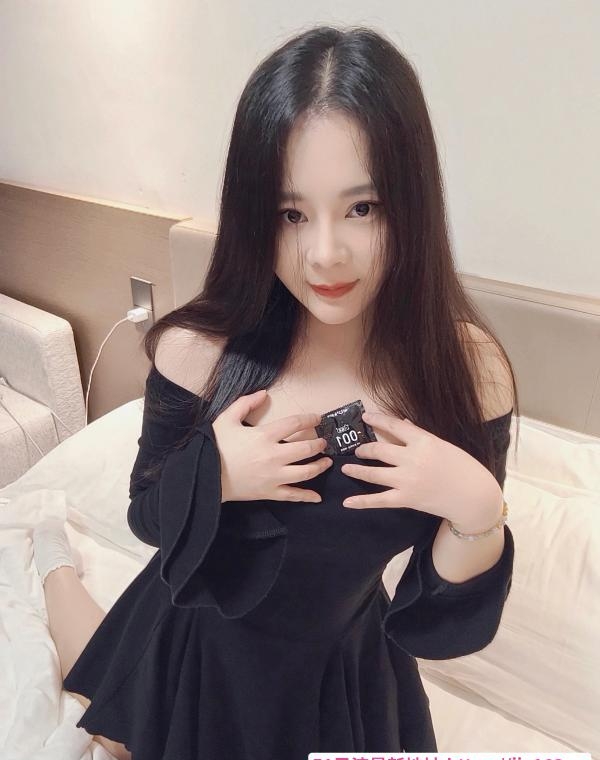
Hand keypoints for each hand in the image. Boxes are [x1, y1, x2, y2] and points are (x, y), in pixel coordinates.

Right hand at [211, 389, 332, 503]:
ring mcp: (273, 476)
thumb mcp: (227, 419)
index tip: (318, 418)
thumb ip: (245, 403)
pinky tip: (317, 496)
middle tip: (323, 442)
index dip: (310, 419)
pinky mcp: (269, 492)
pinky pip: (292, 495)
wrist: (205, 475)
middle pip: (305, 449)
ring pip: (305, 472)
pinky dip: (306, 496)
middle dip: (318, 444)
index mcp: (264, 436)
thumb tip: (264, 393)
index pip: (294, 424)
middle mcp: (273, 456)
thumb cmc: (216, 447)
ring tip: (327, 462)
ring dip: (319, 466)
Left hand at [340, 411, 501, 529]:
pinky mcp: (406, 499)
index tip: (365, 416)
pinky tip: (347, 503)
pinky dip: (361, 502)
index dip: (378, 420)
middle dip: (365, 449)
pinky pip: (378, 500)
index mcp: (424, 441)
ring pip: (373, 473)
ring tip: (347, 468)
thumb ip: (420, 435)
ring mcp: (407, 480)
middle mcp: (412, 459)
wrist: (474, 496)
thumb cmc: (463, 467)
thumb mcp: (443, 445)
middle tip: (358, 449)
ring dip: (357, 470)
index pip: (394, 426)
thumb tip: (402, 423)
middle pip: (379, 450)